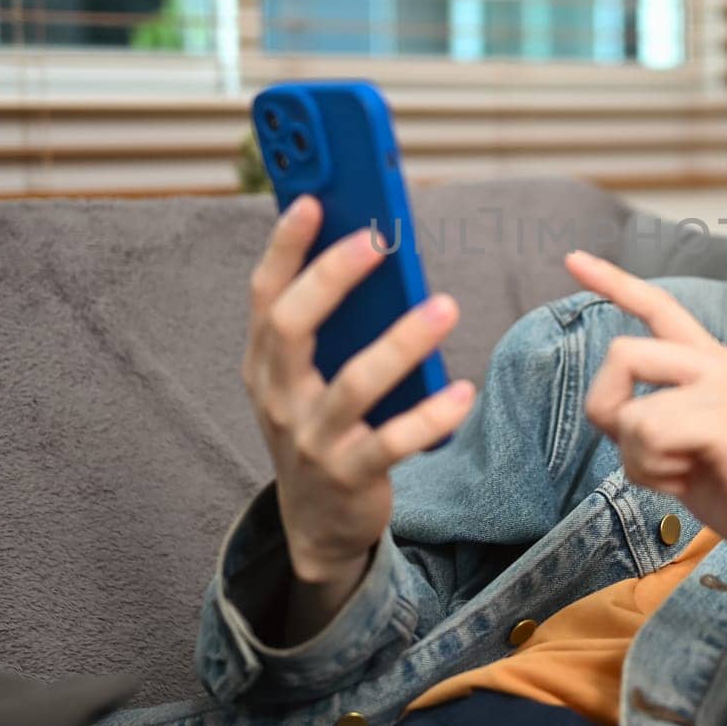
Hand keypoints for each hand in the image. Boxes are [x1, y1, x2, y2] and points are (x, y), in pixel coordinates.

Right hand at [243, 195, 475, 594]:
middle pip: (292, 327)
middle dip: (332, 278)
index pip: (264, 294)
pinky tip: (463, 392)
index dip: (284, 246)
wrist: (317, 524)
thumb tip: (373, 250)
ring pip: (353, 384)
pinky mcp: (348, 475)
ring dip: (401, 342)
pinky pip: (392, 442)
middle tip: (379, 241)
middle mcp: (277, 396)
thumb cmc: (322, 425)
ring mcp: (310, 439)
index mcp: (264, 363)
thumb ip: (329, 324)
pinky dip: (429, 417)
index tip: (312, 200)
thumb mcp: (308, 376)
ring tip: (445, 307)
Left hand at [563, 250, 726, 605]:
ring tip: (682, 475)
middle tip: (641, 457)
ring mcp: (726, 386)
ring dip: (638, 460)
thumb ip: (651, 416)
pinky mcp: (725, 419)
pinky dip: (652, 471)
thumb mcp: (688, 446)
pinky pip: (647, 434)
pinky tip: (688, 482)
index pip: (659, 308)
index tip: (573, 259)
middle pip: (622, 352)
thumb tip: (608, 407)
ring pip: (630, 409)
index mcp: (716, 363)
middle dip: (606, 409)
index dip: (613, 282)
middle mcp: (721, 362)